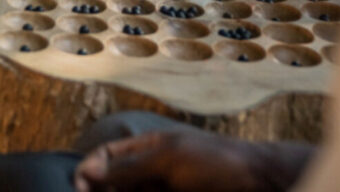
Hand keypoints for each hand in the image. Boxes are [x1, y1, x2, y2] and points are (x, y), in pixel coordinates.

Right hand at [74, 130, 284, 191]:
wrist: (260, 183)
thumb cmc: (217, 163)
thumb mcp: (169, 161)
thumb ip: (128, 168)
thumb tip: (86, 172)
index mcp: (146, 151)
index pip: (104, 159)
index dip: (88, 173)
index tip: (78, 189)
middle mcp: (150, 174)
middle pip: (112, 187)